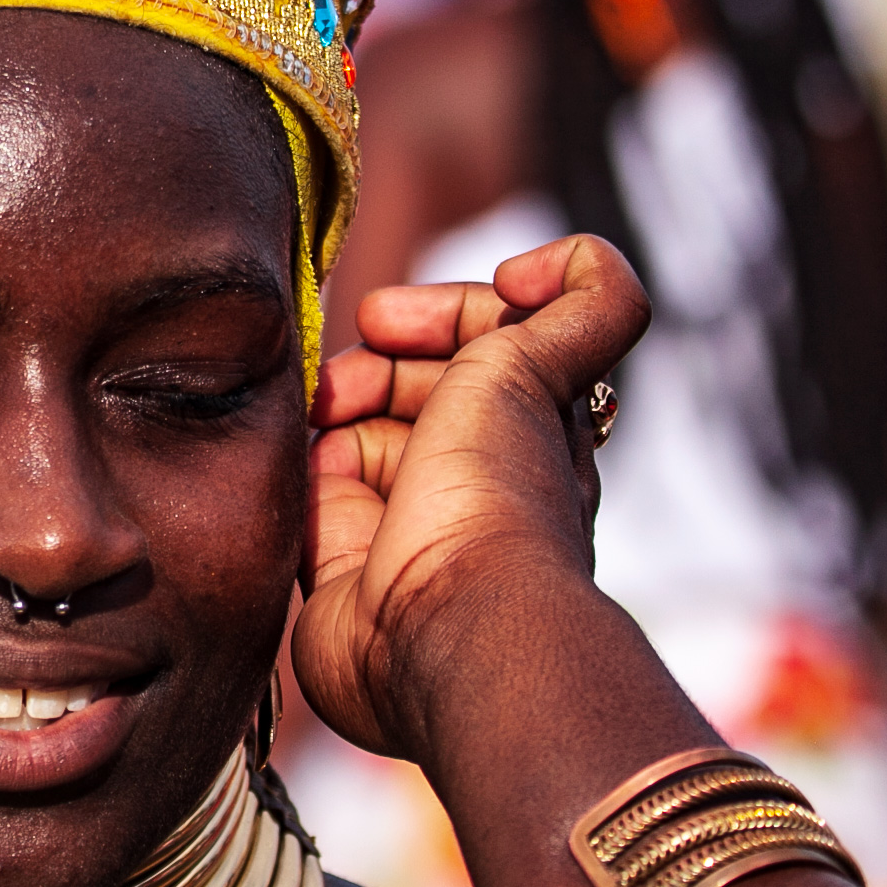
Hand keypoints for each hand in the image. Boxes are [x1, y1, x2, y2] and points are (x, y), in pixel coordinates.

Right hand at [294, 235, 647, 761]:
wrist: (442, 627)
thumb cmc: (497, 500)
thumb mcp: (546, 366)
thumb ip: (591, 298)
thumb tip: (563, 260)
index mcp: (527, 432)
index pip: (476, 348)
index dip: (435, 317)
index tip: (388, 317)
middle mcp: (469, 481)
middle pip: (406, 390)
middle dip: (369, 367)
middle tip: (338, 379)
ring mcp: (400, 526)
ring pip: (349, 437)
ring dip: (327, 414)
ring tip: (312, 415)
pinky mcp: (338, 567)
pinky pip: (305, 499)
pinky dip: (295, 474)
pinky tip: (294, 466)